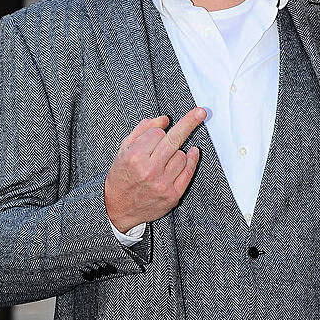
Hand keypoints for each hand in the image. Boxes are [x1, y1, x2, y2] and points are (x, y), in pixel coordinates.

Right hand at [104, 109, 205, 232]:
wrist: (117, 208)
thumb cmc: (121, 176)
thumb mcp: (124, 150)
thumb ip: (143, 131)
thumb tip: (164, 119)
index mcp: (134, 157)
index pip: (157, 133)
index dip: (156, 134)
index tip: (156, 136)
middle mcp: (149, 170)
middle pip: (175, 139)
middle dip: (189, 122)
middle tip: (201, 112)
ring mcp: (163, 184)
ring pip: (182, 155)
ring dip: (177, 153)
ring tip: (164, 161)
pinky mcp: (173, 195)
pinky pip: (189, 171)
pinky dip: (191, 160)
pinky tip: (192, 153)